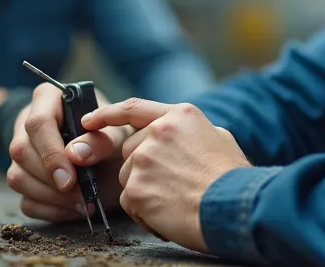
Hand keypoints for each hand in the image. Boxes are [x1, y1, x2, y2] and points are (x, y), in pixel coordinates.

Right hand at [5, 82, 128, 221]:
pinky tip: (73, 209)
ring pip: (17, 177)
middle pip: (22, 151)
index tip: (70, 179)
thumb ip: (102, 139)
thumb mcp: (116, 129)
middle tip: (81, 196)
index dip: (51, 153)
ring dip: (50, 197)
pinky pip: (25, 200)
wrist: (107, 144)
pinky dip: (49, 210)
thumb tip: (77, 155)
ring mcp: (21, 150)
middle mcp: (26, 122)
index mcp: (48, 99)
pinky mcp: (23, 176)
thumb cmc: (111, 131)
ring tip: (81, 203)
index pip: (38, 123)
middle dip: (51, 179)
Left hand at [82, 99, 250, 253]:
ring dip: (145, 192)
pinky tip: (169, 215)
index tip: (89, 121)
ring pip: (128, 178)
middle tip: (172, 186)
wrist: (236, 207)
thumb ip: (191, 133)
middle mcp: (157, 132)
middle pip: (130, 152)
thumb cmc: (233, 178)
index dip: (107, 114)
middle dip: (143, 170)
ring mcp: (144, 160)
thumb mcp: (219, 138)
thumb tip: (184, 138)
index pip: (133, 109)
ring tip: (176, 201)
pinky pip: (129, 203)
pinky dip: (145, 213)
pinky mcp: (136, 189)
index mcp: (179, 116)